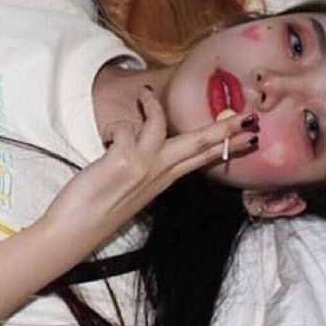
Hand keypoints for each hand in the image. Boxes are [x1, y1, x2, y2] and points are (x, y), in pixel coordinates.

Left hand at [43, 88, 257, 242]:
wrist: (75, 230)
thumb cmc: (98, 207)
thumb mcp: (133, 188)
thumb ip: (147, 167)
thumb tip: (147, 140)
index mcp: (163, 180)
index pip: (203, 159)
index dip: (227, 146)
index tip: (251, 137)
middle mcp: (158, 174)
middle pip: (199, 144)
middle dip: (225, 128)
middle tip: (250, 116)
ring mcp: (143, 167)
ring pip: (162, 127)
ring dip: (153, 106)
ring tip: (144, 94)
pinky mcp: (123, 161)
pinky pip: (125, 128)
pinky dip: (115, 127)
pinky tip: (105, 139)